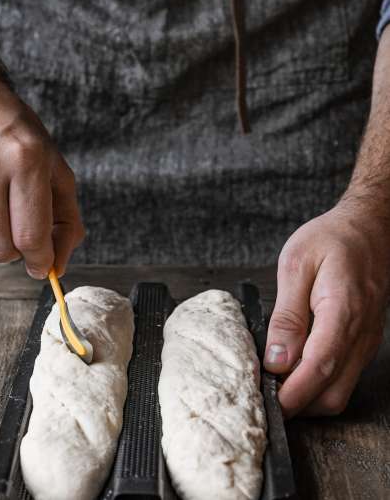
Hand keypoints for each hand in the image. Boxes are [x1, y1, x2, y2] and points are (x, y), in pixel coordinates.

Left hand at [264, 198, 388, 417]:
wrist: (368, 228)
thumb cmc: (331, 239)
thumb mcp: (296, 265)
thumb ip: (287, 315)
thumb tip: (277, 358)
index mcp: (342, 310)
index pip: (320, 365)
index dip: (294, 393)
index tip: (270, 405)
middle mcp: (361, 333)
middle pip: (333, 392)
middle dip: (299, 404)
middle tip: (264, 396)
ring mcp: (366, 340)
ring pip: (340, 390)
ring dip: (308, 397)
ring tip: (274, 386)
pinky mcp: (364, 341)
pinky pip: (344, 375)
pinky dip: (319, 383)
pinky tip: (295, 372)